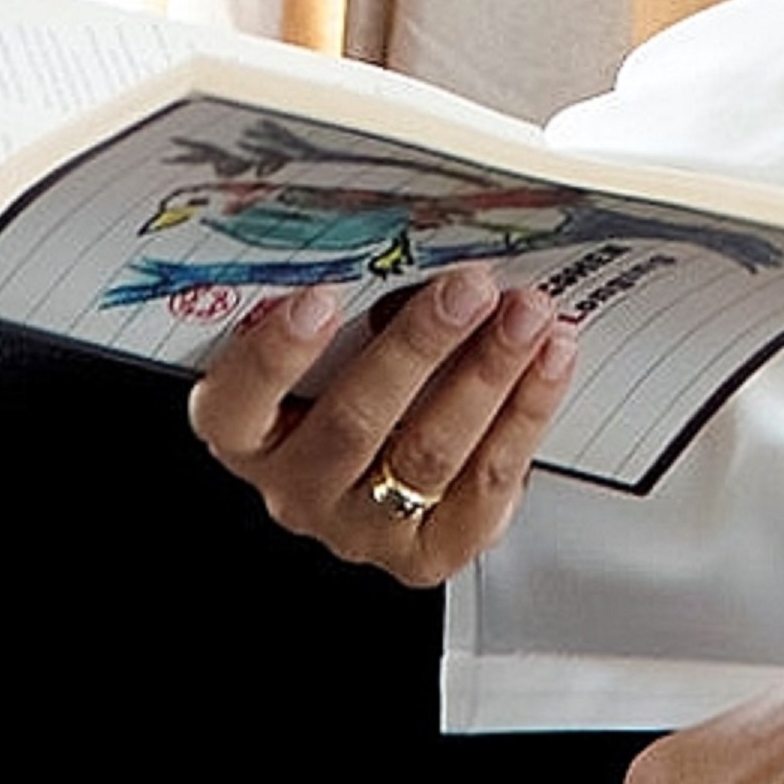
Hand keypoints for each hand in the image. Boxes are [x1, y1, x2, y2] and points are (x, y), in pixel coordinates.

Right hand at [181, 267, 577, 586]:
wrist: (400, 466)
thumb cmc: (360, 378)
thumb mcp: (336, 341)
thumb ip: (353, 303)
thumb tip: (424, 229)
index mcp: (250, 435)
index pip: (233, 408)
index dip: (272, 357)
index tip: (319, 299)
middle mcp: (297, 489)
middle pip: (352, 424)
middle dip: (420, 347)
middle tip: (470, 288)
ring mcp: (362, 528)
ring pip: (428, 453)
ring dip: (488, 373)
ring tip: (526, 314)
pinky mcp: (430, 554)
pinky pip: (485, 484)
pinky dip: (527, 413)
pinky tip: (550, 360)